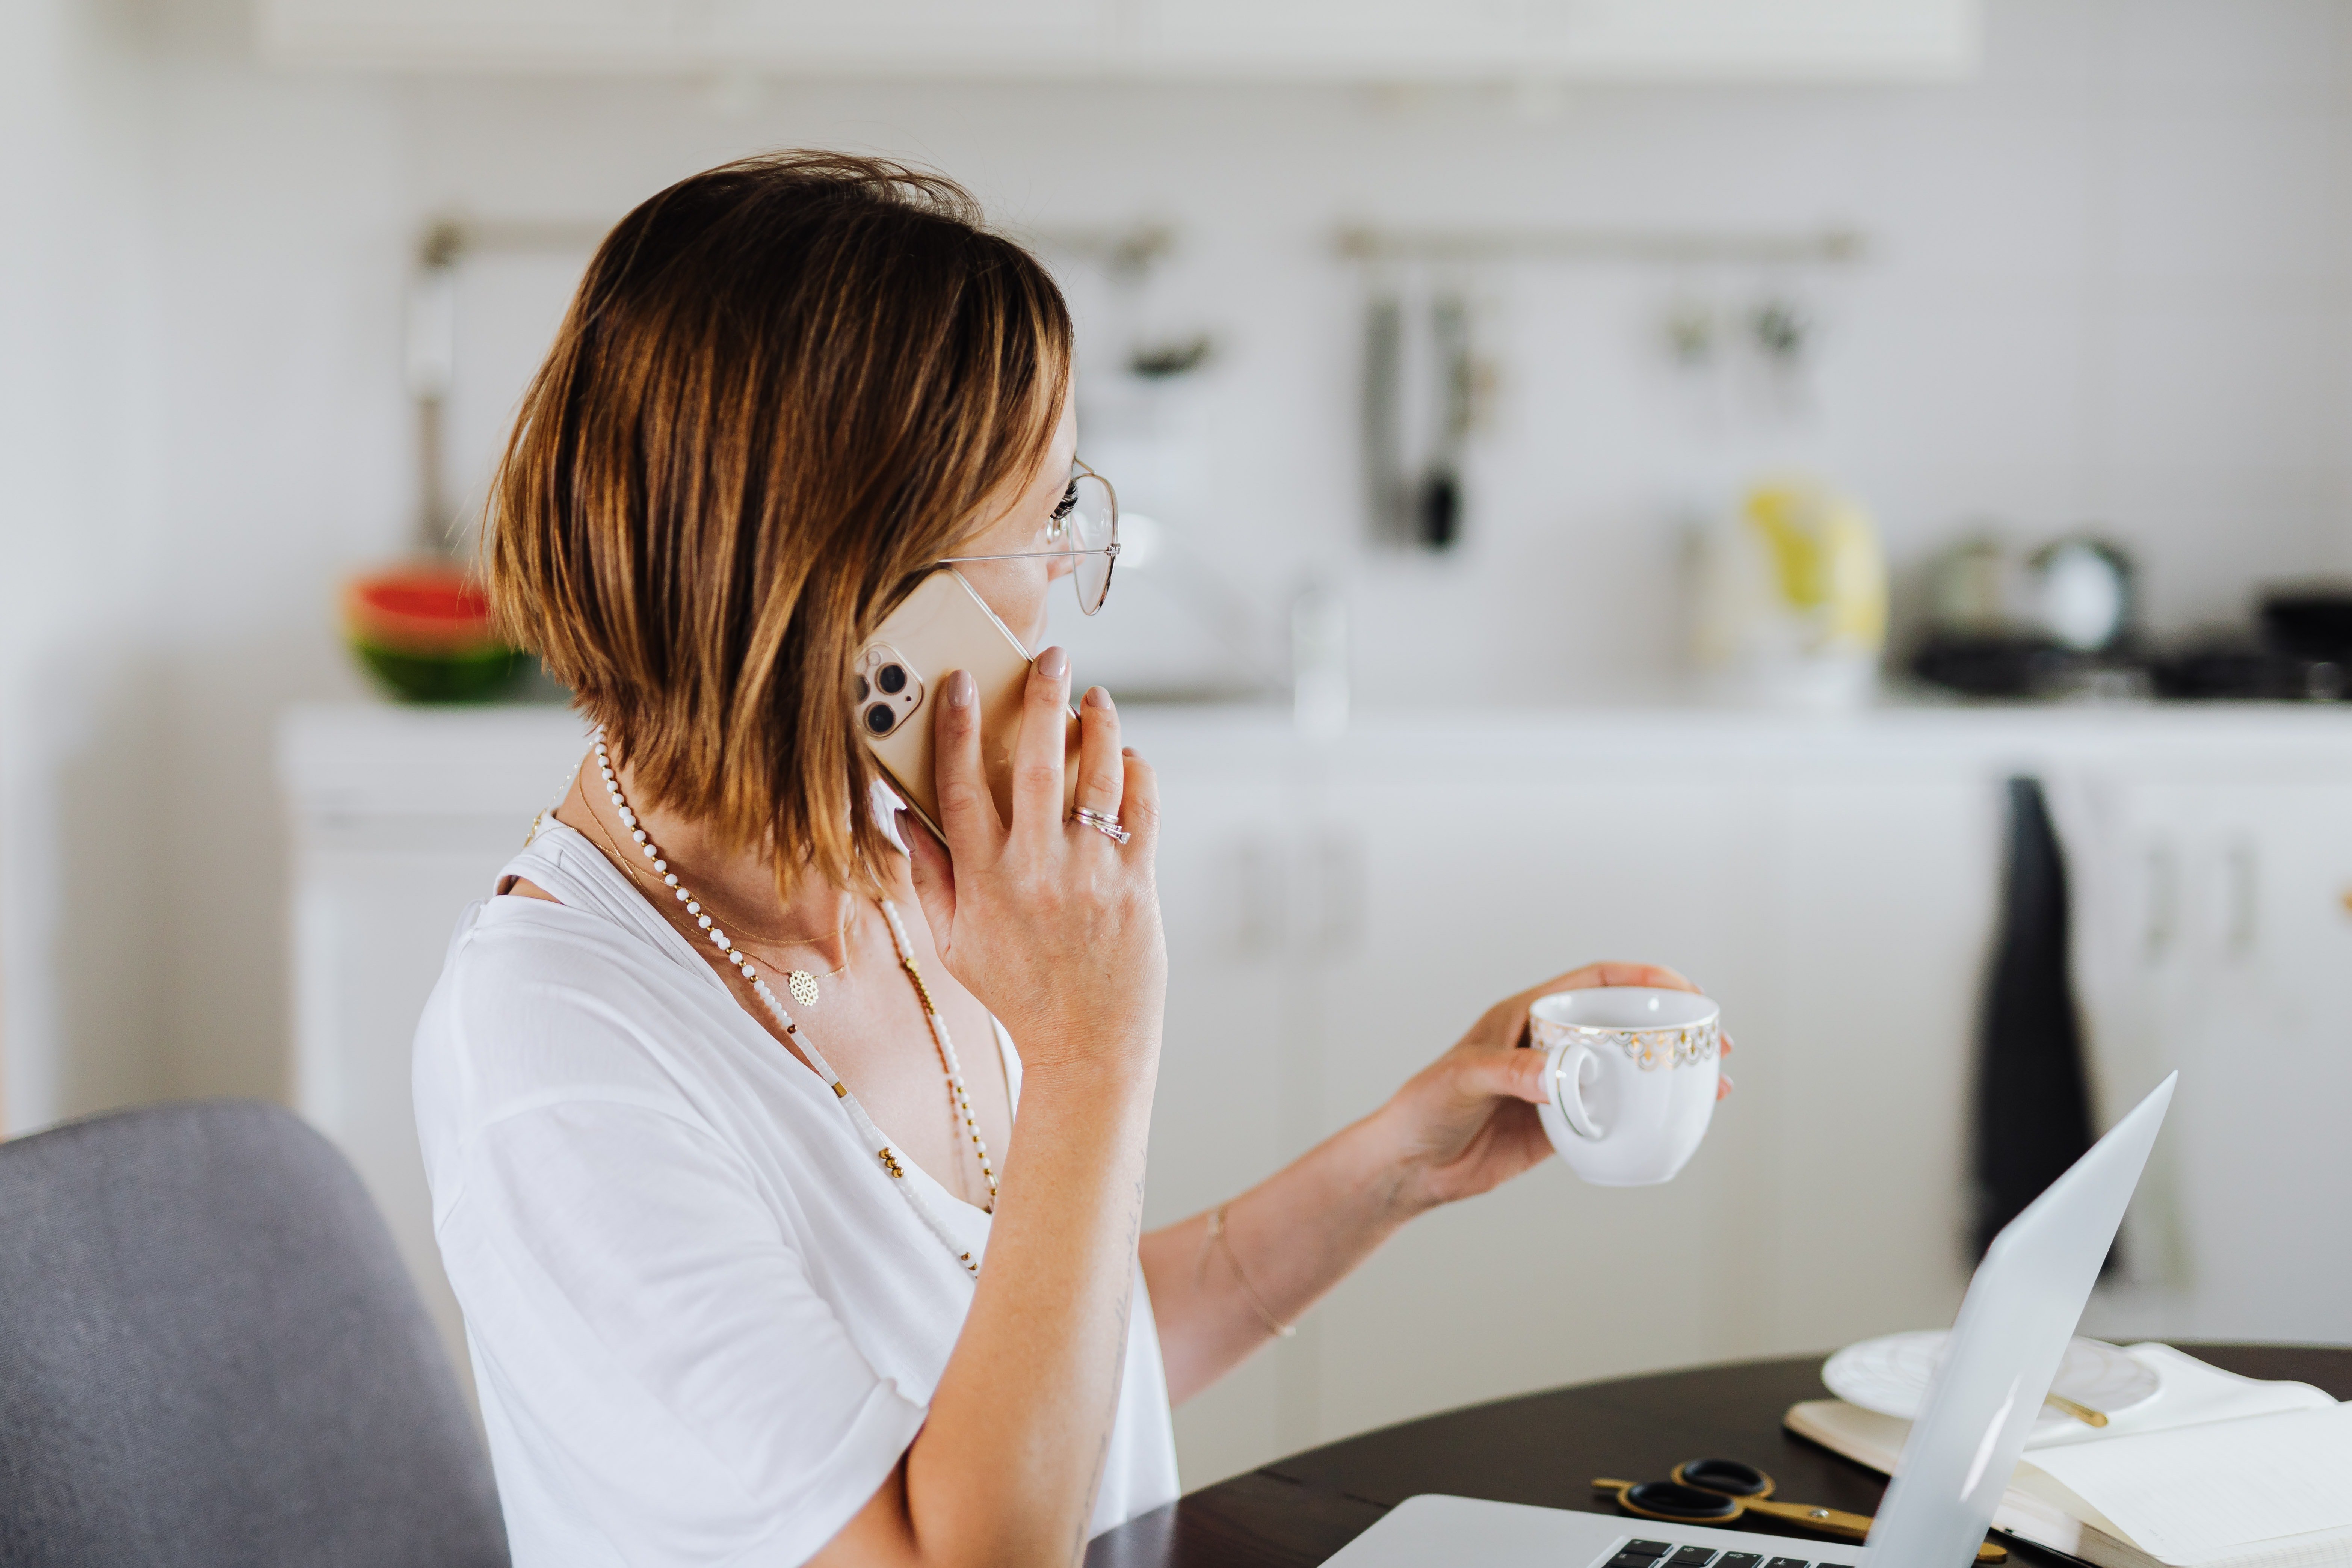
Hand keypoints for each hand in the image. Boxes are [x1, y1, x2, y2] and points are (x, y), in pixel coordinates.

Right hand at [903, 648, 1165, 1080]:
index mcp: (984, 880)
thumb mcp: (954, 944)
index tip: (959, 684)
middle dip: (1041, 700)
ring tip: (1095, 698)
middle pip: (1038, 763)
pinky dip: (1138, 773)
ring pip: (1099, 776)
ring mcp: (1092, 874)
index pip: (961, 786)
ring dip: (1099, 726)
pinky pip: (1143, 810)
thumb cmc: (1017, 994)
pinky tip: (1128, 755)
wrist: (1086, 1045)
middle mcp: (1037, 869)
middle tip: (1049, 659)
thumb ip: (929, 877)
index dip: (957, 729)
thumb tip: (902, 816)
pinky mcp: (1137, 884)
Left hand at [1367, 962, 1731, 1212]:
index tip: (1684, 990)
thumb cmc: (1424, 1108)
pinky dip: (1648, 1113)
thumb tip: (1561, 1076)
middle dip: (1672, 1025)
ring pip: (1627, 1068)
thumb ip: (1512, 1072)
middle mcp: (1549, 1044)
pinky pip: (1615, 1113)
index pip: (1595, 982)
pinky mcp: (1562, 1125)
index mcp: (1528, 1015)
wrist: (1411, 1165)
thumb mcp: (1464, 1079)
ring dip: (1671, 1071)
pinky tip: (1677, 1120)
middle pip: (1623, 1022)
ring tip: (1714, 1081)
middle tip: (1715, 1040)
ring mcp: (1560, 1085)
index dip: (1643, 978)